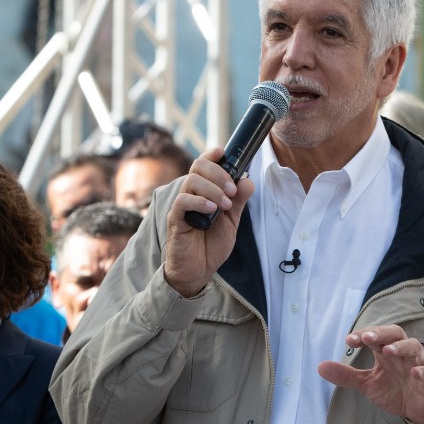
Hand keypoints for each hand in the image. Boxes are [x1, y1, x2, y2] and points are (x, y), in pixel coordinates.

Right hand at [164, 147, 254, 297]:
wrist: (199, 270)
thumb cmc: (212, 245)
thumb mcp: (232, 221)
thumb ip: (238, 201)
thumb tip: (248, 180)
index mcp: (205, 191)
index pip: (204, 164)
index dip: (212, 155)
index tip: (222, 152)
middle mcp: (191, 194)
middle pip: (198, 166)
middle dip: (219, 173)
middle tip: (231, 191)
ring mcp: (182, 206)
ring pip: (191, 181)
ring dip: (213, 189)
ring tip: (225, 205)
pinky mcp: (175, 219)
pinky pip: (182, 201)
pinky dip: (199, 202)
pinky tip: (211, 210)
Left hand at [318, 325, 423, 423]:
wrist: (418, 411)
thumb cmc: (394, 391)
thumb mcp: (367, 384)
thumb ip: (346, 376)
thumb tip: (320, 366)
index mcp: (386, 352)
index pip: (376, 336)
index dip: (364, 335)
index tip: (349, 340)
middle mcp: (402, 354)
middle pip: (395, 334)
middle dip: (381, 334)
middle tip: (367, 337)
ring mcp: (418, 365)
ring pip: (414, 348)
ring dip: (401, 347)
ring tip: (387, 351)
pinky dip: (422, 371)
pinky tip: (414, 373)